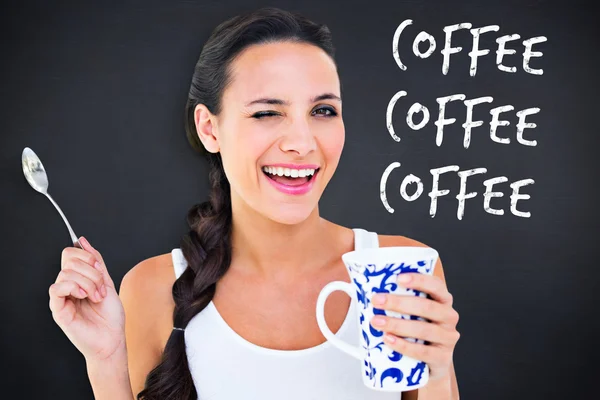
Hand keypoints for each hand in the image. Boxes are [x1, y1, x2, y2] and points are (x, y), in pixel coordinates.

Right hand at [49, 236, 125, 362]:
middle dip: (91, 271)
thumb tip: (82, 241)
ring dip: (88, 282)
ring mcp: (62, 297)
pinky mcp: (58, 309)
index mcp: (78, 279)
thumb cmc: (110, 316)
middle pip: (69, 260)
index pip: (71, 254)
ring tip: (96, 297)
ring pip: (66, 273)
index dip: (87, 256)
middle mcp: (68, 286)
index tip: (100, 269)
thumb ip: (96, 261)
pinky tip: (84, 297)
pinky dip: (74, 288)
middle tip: (101, 288)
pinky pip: (56, 288)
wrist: (112, 338)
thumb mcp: (107, 282)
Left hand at [369, 273, 459, 382]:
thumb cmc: (414, 330)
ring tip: (376, 322)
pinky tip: (388, 340)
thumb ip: (394, 299)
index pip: (435, 285)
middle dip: (399, 303)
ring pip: (423, 329)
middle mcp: (448, 316)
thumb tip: (356, 288)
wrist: (428, 364)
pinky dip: (404, 345)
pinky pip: (423, 351)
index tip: (398, 278)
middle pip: (426, 306)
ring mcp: (447, 338)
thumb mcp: (409, 312)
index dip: (419, 280)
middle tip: (376, 301)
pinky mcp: (442, 358)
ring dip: (397, 324)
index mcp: (442, 299)